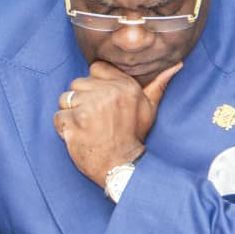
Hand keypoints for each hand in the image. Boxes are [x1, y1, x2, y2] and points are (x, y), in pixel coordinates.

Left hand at [54, 61, 181, 185]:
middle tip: (96, 121)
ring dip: (71, 115)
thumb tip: (176, 66)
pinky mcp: (75, 121)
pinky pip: (58, 117)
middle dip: (81, 102)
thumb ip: (158, 86)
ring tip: (87, 129)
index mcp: (126, 85)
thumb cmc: (133, 137)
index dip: (95, 87)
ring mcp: (91, 106)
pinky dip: (63, 129)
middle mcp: (109, 92)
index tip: (103, 105)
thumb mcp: (150, 110)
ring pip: (65, 99)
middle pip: (77, 83)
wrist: (121, 167)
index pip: (95, 69)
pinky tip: (78, 137)